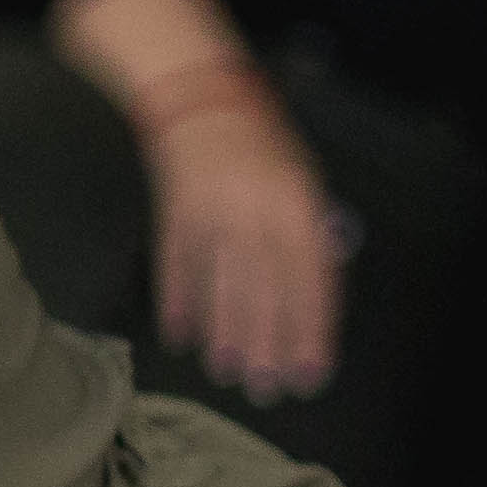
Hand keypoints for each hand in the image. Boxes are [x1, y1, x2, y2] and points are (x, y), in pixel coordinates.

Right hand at [133, 81, 340, 403]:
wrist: (199, 98)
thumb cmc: (261, 143)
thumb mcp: (303, 180)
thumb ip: (311, 235)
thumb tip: (314, 295)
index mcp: (296, 204)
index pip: (310, 280)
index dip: (311, 330)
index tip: (310, 370)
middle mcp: (254, 211)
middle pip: (263, 290)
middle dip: (266, 343)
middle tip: (266, 387)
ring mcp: (210, 212)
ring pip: (219, 284)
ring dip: (223, 332)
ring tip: (227, 371)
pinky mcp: (172, 212)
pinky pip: (176, 265)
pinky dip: (178, 301)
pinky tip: (181, 334)